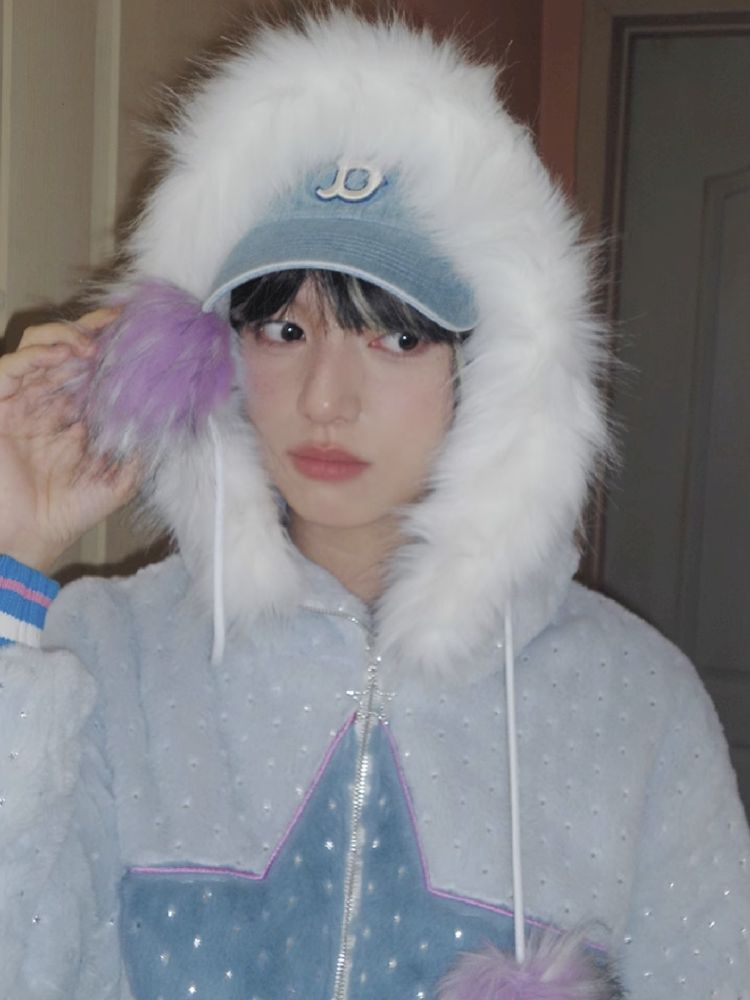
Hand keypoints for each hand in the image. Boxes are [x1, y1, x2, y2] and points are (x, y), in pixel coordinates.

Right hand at [0, 309, 140, 572]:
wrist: (29, 539)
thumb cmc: (70, 512)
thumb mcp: (120, 479)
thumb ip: (141, 449)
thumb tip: (170, 419)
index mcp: (73, 415)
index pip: (91, 370)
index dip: (110, 348)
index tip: (137, 332)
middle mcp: (46, 403)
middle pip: (66, 351)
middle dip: (93, 333)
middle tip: (118, 325)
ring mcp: (20, 402)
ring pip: (38, 349)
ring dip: (66, 337)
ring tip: (93, 343)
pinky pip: (10, 368)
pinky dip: (36, 354)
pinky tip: (64, 353)